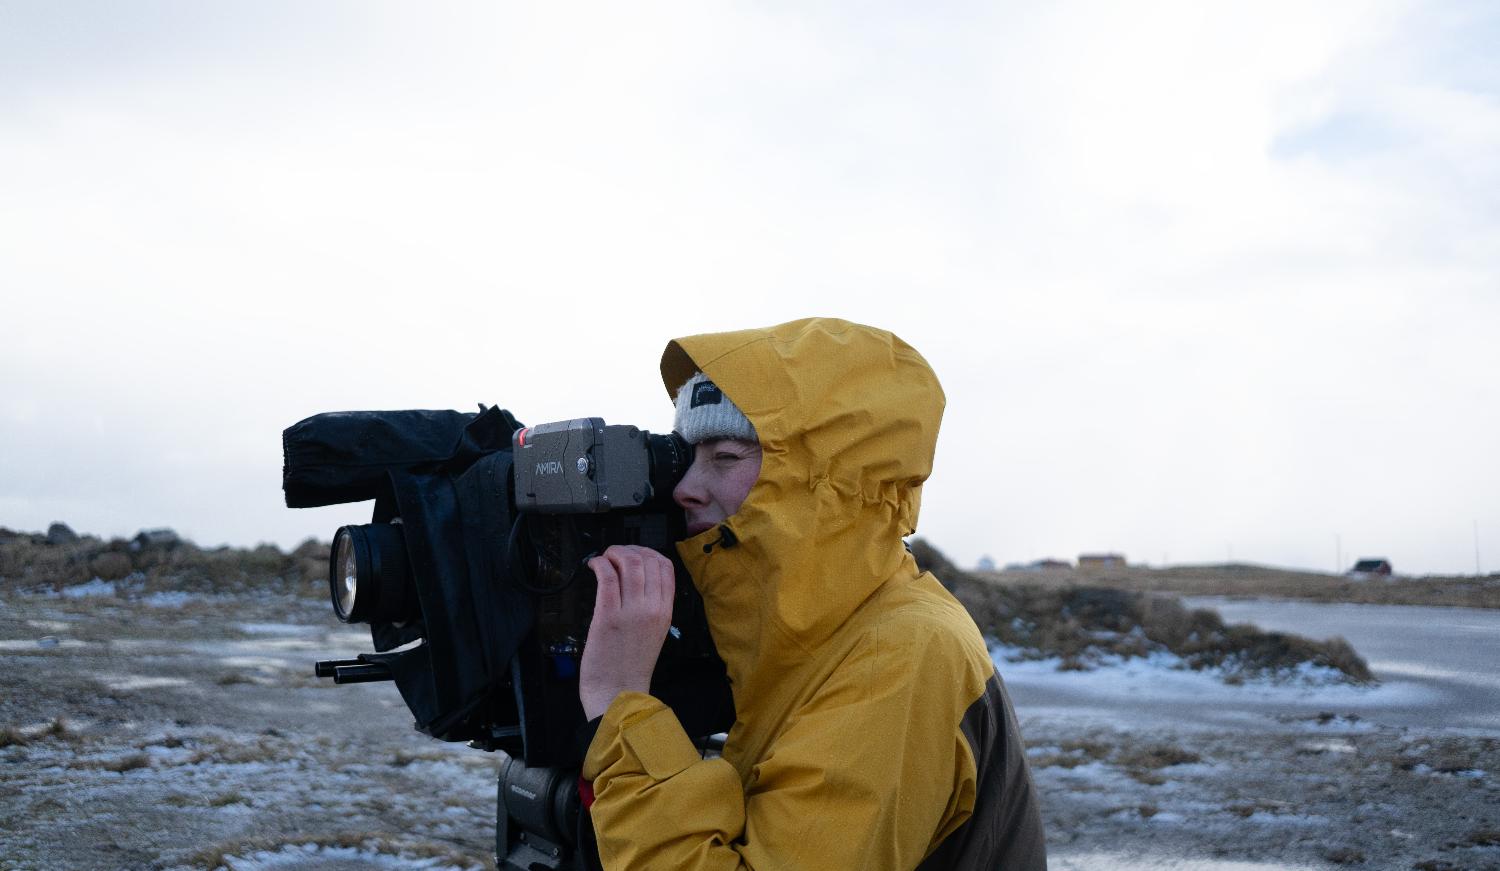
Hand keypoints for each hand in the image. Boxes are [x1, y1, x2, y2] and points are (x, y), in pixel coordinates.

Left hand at [579, 545, 675, 719]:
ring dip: (613, 553)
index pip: (666, 567)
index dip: (648, 552)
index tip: (633, 554)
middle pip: (647, 559)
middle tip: (613, 555)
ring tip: (603, 559)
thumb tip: (635, 580)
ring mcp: (631, 611)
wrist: (618, 694)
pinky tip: (593, 567)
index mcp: (665, 612)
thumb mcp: (653, 633)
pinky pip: (606, 577)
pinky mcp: (608, 617)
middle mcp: (652, 608)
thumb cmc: (630, 666)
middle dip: (627, 549)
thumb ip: (650, 607)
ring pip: (628, 562)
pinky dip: (599, 564)